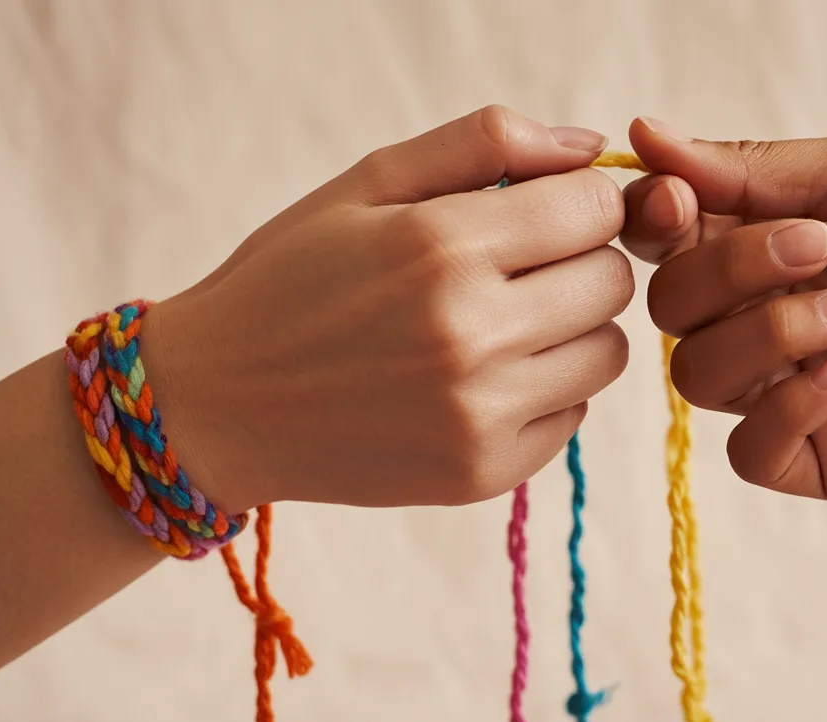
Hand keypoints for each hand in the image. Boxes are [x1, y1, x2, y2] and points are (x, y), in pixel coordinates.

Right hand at [144, 106, 631, 510]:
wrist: (215, 403)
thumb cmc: (292, 277)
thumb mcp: (368, 182)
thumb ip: (484, 143)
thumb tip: (591, 149)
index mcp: (441, 247)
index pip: (595, 209)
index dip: (579, 202)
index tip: (543, 213)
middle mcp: (471, 335)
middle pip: (612, 281)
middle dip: (579, 262)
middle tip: (518, 269)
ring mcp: (478, 414)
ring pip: (609, 353)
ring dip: (573, 330)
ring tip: (504, 323)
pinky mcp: (481, 473)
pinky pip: (574, 416)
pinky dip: (545, 391)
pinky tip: (481, 379)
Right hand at [621, 117, 826, 501]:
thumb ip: (751, 169)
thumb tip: (642, 133)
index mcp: (769, 240)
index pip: (665, 240)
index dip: (654, 222)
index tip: (679, 200)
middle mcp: (768, 313)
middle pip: (670, 308)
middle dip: (730, 272)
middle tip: (820, 249)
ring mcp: (791, 387)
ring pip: (699, 376)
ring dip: (771, 333)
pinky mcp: (825, 455)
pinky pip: (749, 451)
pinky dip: (786, 409)